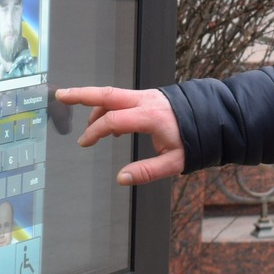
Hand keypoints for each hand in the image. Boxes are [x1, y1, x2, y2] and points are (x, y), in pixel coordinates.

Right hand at [56, 86, 185, 184]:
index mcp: (151, 117)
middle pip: (107, 94)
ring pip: (113, 94)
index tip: (85, 142)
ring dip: (95, 104)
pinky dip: (109, 107)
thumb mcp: (175, 162)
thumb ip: (147, 171)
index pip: (114, 120)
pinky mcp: (148, 96)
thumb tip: (121, 178)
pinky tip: (110, 126)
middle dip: (82, 94)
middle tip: (61, 95)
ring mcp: (147, 96)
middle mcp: (146, 101)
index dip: (95, 131)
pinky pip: (123, 98)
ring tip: (87, 127)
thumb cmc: (195, 140)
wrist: (212, 117)